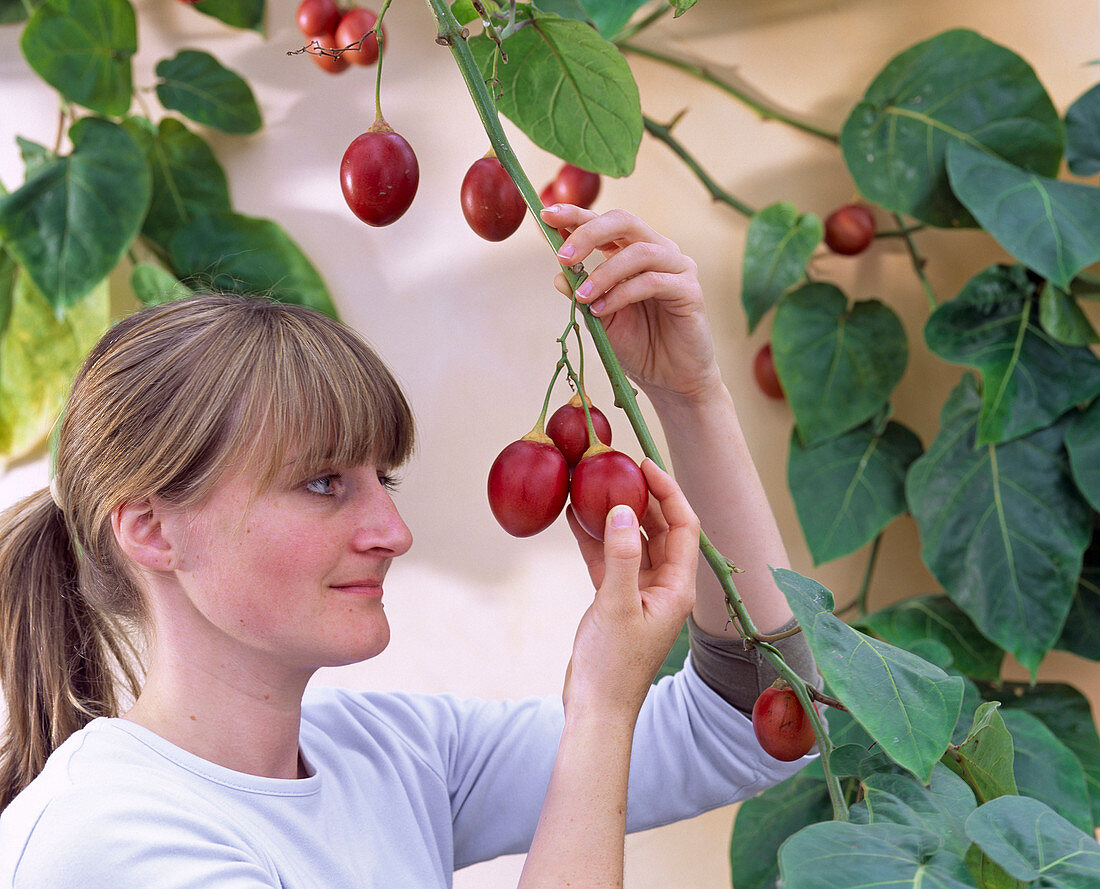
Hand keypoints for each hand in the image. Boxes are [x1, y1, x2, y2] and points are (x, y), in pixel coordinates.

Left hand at [541, 205, 722, 403]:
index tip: (545, 215)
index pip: (605, 223)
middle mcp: (658, 251)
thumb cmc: (637, 345)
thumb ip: (582, 293)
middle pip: (624, 221)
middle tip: (562, 256)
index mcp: (633, 251)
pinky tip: (602, 310)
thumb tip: (558, 274)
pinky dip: (622, 294)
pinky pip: (653, 281)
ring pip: (638, 252)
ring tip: (582, 297)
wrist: (670, 379)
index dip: (575, 215)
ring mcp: (677, 268)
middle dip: (588, 233)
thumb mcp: (599, 317)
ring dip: (604, 273)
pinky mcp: (689, 290)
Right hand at [561, 460, 698, 718]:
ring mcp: (639, 591)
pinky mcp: (616, 599)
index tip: (644, 464)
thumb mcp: (616, 605)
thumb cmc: (613, 665)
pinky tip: (576, 516)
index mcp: (677, 587)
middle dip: (641, 497)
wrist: (596, 707)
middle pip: (659, 528)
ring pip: (632, 541)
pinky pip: (609, 558)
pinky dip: (595, 538)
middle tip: (617, 468)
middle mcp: (664, 586)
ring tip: (595, 485)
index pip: (684, 525)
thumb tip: (623, 509)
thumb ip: (620, 556)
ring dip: (616, 514)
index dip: (668, 491)